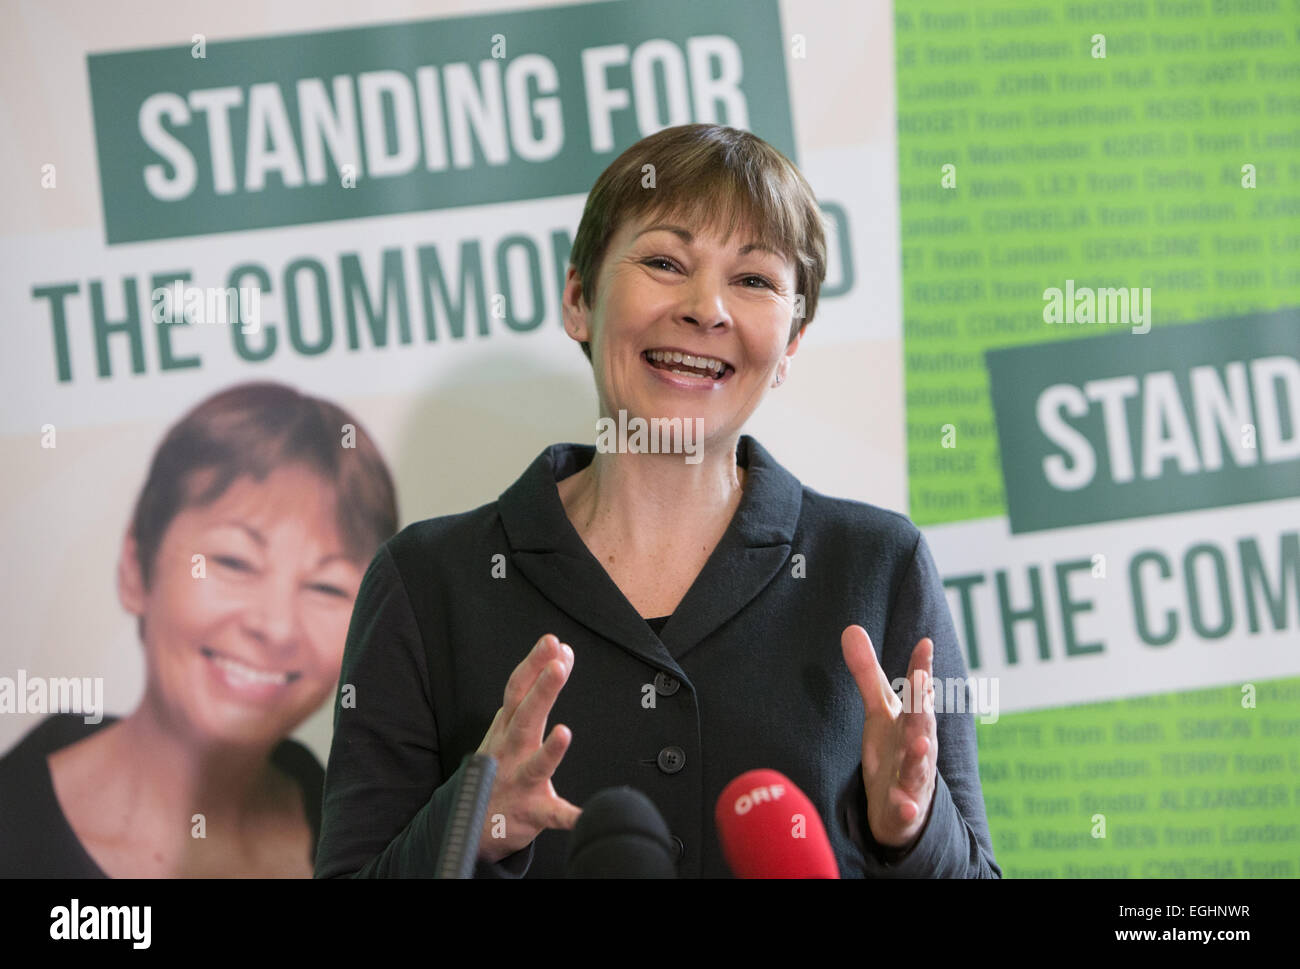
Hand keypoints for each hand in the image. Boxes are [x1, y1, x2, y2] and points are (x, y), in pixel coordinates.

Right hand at [475, 633, 581, 863]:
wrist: (470, 824)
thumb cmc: (499, 766)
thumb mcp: (510, 726)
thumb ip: (536, 692)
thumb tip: (562, 655)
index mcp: (507, 728)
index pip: (518, 690)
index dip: (534, 665)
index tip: (553, 643)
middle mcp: (510, 752)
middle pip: (525, 718)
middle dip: (541, 692)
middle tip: (557, 666)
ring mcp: (518, 782)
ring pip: (535, 765)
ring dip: (549, 750)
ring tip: (564, 732)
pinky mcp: (529, 813)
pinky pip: (552, 815)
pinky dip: (569, 816)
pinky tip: (586, 815)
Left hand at [841, 625, 937, 851]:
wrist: (903, 809)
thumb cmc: (894, 751)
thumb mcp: (880, 712)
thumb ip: (868, 674)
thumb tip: (851, 627)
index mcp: (913, 721)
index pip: (919, 692)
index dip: (921, 669)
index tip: (924, 645)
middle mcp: (918, 747)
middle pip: (922, 725)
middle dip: (923, 705)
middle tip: (924, 683)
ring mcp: (913, 779)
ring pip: (918, 766)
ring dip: (920, 754)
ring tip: (920, 742)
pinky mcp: (905, 809)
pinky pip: (907, 809)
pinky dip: (908, 807)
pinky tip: (907, 805)